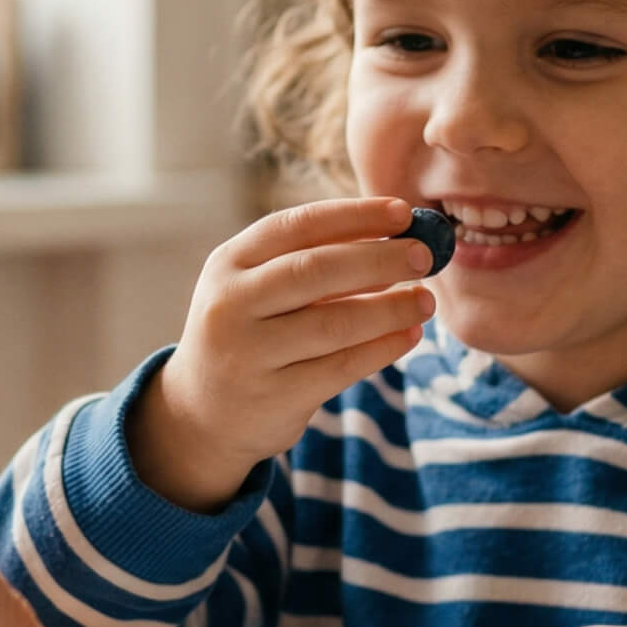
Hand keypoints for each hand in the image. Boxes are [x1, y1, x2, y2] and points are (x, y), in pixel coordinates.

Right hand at [130, 197, 436, 511]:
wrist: (201, 415)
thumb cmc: (248, 336)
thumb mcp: (257, 290)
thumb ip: (312, 264)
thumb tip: (395, 241)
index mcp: (228, 263)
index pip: (297, 225)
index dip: (354, 216)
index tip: (402, 211)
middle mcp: (231, 304)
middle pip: (315, 270)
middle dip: (379, 258)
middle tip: (424, 255)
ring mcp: (249, 353)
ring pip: (334, 322)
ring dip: (390, 308)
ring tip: (425, 301)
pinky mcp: (274, 396)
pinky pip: (342, 366)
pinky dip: (382, 348)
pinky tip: (408, 335)